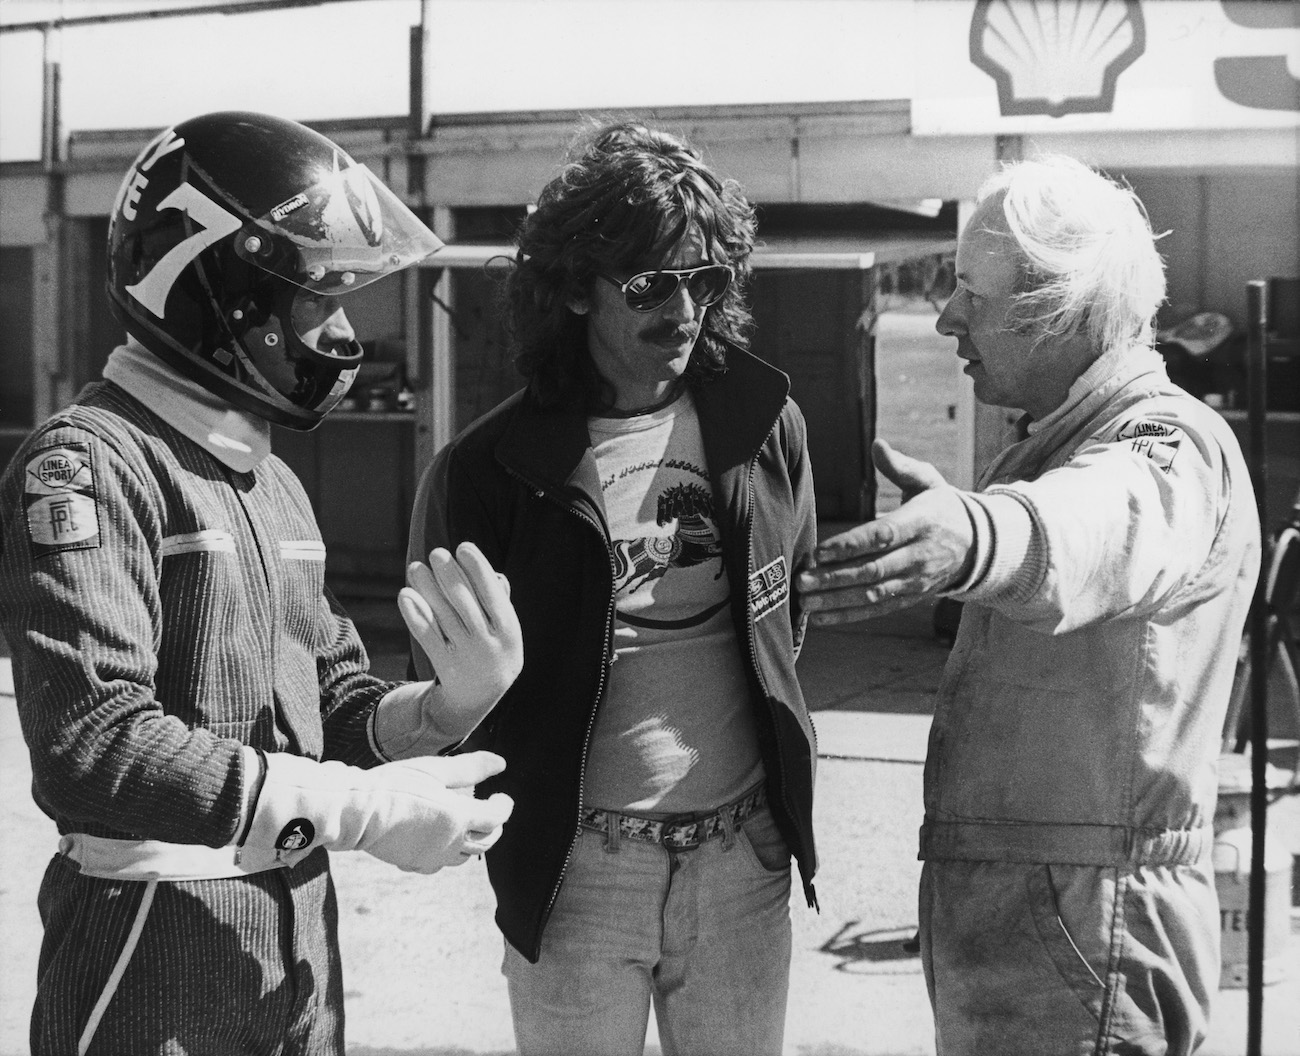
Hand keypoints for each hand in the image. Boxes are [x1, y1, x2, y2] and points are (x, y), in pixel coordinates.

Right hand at [363, 752, 514, 870]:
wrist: (356, 811)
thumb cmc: (395, 784)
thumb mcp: (436, 769)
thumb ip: (471, 768)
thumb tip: (501, 764)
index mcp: (460, 817)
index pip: (496, 817)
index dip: (504, 806)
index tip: (501, 797)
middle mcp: (451, 843)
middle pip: (486, 842)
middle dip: (494, 827)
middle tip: (491, 812)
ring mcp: (431, 857)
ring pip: (464, 857)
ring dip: (472, 842)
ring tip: (468, 827)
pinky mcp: (412, 863)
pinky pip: (437, 863)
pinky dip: (446, 853)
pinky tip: (438, 842)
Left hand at [398, 542, 522, 740]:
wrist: (477, 699)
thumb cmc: (493, 650)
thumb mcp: (506, 630)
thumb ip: (500, 601)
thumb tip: (491, 573)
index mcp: (509, 631)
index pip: (493, 594)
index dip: (478, 568)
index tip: (463, 546)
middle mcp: (488, 644)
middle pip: (465, 602)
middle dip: (450, 573)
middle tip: (436, 553)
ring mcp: (465, 656)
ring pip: (443, 615)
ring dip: (427, 588)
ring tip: (416, 568)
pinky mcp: (443, 665)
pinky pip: (427, 636)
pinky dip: (415, 615)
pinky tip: (406, 595)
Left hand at [796, 439, 974, 624]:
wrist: (978, 544)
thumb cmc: (941, 506)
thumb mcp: (928, 480)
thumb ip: (900, 466)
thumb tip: (877, 445)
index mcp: (921, 523)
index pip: (882, 536)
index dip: (850, 545)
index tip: (819, 552)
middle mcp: (919, 556)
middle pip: (873, 570)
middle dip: (834, 577)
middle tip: (801, 580)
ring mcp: (915, 581)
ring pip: (872, 594)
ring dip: (836, 600)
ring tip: (804, 602)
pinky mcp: (911, 597)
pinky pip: (877, 610)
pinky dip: (848, 615)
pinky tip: (821, 618)